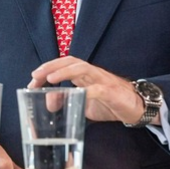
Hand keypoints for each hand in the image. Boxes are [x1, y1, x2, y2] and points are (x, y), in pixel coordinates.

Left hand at [28, 56, 151, 125]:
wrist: (137, 107)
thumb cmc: (109, 102)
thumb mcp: (83, 103)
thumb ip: (66, 100)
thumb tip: (47, 103)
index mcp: (85, 75)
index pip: (64, 64)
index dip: (47, 68)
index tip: (33, 79)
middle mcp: (92, 73)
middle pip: (71, 61)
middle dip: (51, 66)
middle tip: (35, 75)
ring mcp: (103, 81)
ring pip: (83, 69)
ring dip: (64, 72)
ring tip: (50, 79)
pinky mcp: (112, 93)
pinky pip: (99, 89)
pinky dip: (87, 91)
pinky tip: (77, 95)